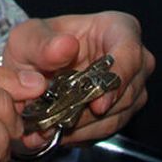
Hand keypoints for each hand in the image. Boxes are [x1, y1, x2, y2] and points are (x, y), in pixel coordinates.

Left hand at [2, 12, 154, 148]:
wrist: (32, 68)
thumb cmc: (37, 45)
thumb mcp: (28, 38)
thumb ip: (42, 43)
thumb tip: (66, 46)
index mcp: (118, 28)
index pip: (130, 53)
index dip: (118, 79)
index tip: (97, 103)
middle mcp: (133, 58)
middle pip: (126, 90)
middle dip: (92, 109)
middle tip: (62, 118)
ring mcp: (132, 87)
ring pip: (119, 113)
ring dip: (86, 124)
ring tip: (55, 126)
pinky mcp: (123, 111)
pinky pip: (109, 128)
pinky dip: (84, 133)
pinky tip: (61, 132)